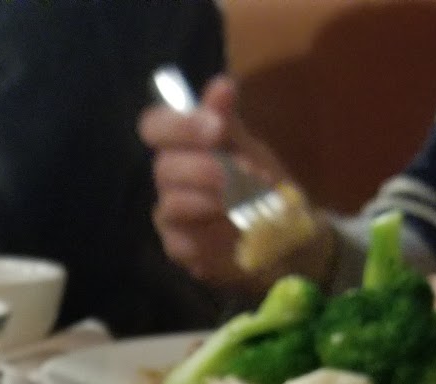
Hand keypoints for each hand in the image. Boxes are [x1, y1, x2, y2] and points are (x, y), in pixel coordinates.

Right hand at [137, 75, 319, 286]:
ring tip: (248, 202)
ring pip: (172, 203)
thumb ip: (228, 119)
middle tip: (244, 173)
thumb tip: (221, 84)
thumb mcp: (248, 146)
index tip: (215, 128)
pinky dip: (212, 233)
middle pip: (164, 167)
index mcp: (180, 144)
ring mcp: (170, 214)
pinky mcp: (178, 247)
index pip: (154, 126)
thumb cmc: (258, 182)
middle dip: (206, 168)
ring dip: (214, 200)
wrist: (281, 231)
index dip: (179, 126)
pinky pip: (182, 239)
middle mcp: (168, 176)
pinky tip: (235, 230)